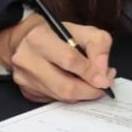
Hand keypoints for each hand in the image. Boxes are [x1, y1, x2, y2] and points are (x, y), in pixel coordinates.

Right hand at [0, 15, 114, 102]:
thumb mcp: (83, 30)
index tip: (106, 79)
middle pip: (65, 87)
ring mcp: (25, 79)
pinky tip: (75, 85)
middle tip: (103, 86)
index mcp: (39, 38)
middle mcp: (26, 60)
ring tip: (92, 83)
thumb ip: (98, 46)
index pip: (69, 60)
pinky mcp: (28, 92)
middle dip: (89, 90)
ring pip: (62, 97)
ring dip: (82, 94)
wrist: (28, 40)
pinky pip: (55, 101)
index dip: (91, 72)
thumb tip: (102, 73)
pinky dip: (70, 96)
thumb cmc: (58, 35)